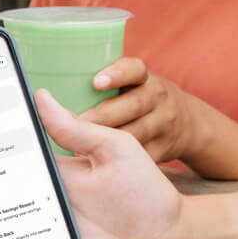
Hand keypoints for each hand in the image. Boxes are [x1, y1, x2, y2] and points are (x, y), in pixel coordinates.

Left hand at [81, 56, 201, 163]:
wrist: (189, 124)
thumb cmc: (143, 100)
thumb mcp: (133, 84)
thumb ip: (103, 84)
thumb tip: (48, 92)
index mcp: (146, 78)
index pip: (134, 69)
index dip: (116, 74)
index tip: (96, 82)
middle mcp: (157, 97)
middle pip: (131, 106)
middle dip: (100, 118)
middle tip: (74, 126)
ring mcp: (163, 124)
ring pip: (135, 134)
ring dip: (106, 143)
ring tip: (78, 149)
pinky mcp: (165, 148)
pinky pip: (141, 157)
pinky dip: (119, 164)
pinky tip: (98, 169)